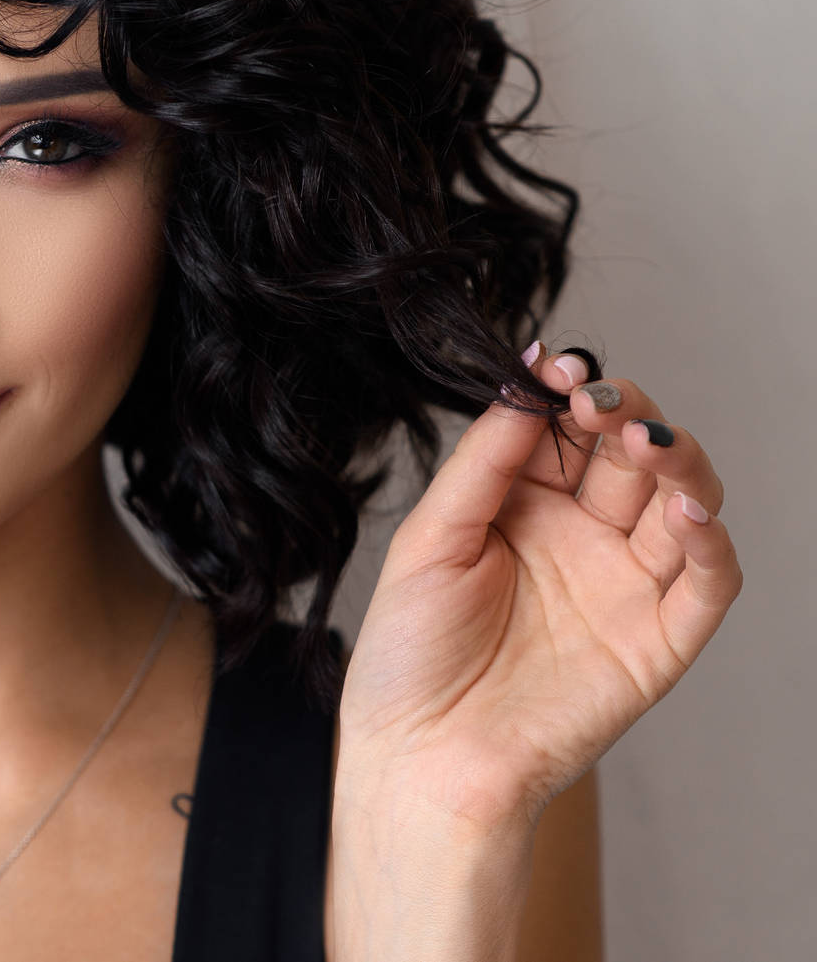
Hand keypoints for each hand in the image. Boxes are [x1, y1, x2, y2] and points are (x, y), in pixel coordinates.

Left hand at [335, 342, 741, 828]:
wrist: (419, 756)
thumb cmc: (410, 653)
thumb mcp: (431, 539)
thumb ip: (484, 462)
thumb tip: (525, 376)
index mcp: (522, 505)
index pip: (566, 429)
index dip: (568, 391)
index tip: (558, 363)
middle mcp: (580, 537)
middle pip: (628, 454)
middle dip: (623, 415)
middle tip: (600, 400)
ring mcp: (623, 585)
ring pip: (680, 503)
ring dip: (676, 463)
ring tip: (646, 443)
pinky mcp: (658, 640)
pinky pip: (706, 582)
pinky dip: (710, 541)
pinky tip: (687, 508)